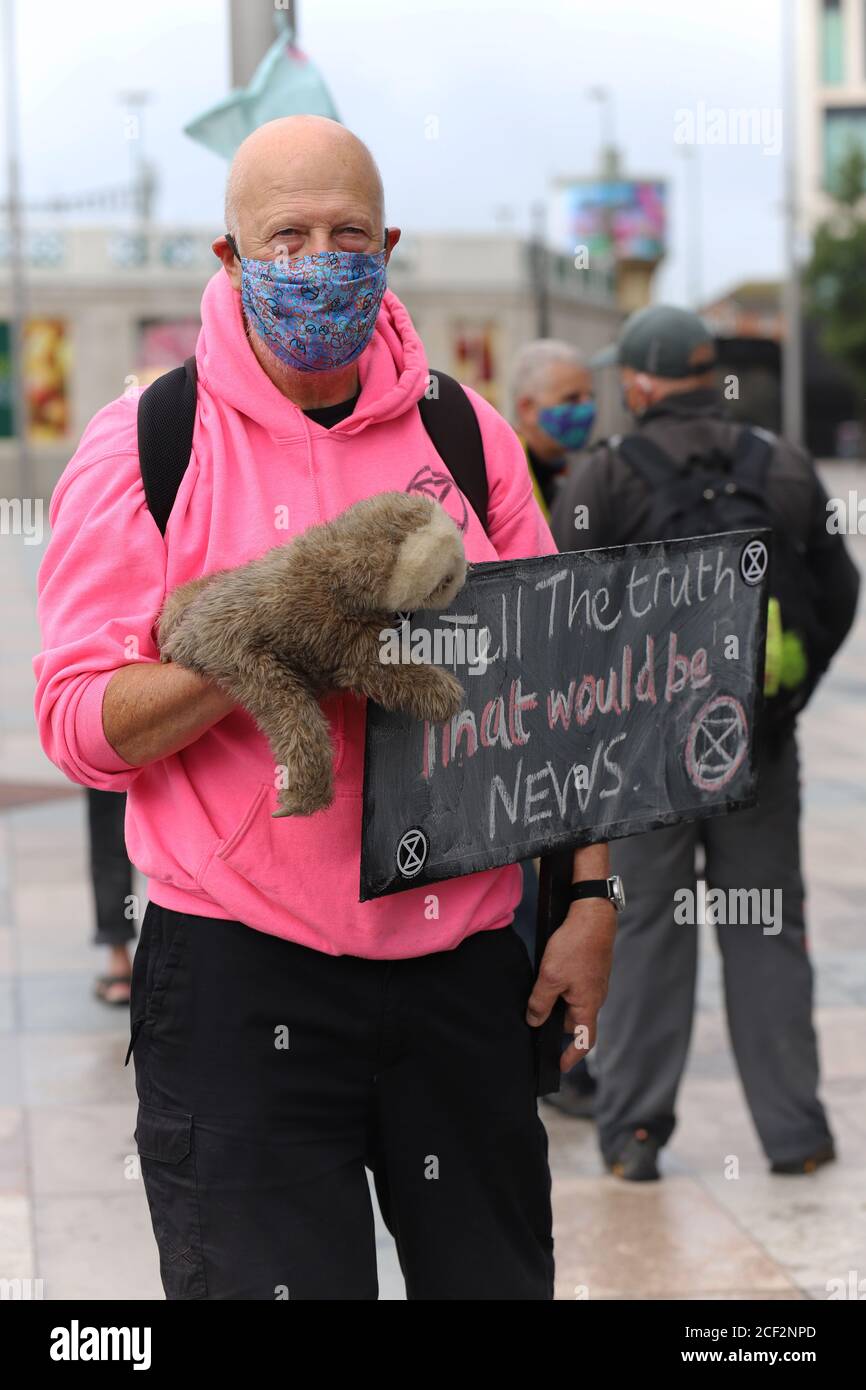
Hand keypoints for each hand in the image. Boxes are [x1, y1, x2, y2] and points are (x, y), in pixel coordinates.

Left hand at [525, 898, 615, 1073]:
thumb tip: (533, 1021)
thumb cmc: (576, 945)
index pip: (584, 1041)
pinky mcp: (589, 971)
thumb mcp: (550, 977)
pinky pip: (573, 989)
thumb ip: (540, 1003)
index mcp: (588, 1005)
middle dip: (555, 1026)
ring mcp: (593, 984)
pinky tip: (545, 980)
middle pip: (574, 1022)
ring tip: (535, 1000)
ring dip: (555, 1005)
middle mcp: (594, 998)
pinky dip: (559, 990)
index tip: (559, 1066)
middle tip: (533, 1026)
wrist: (592, 914)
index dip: (572, 1056)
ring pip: (571, 1003)